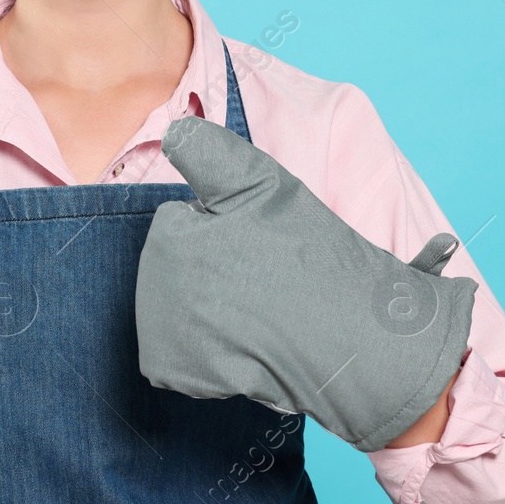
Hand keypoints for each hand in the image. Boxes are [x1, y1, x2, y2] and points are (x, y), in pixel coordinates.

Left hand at [135, 116, 477, 451]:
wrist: (351, 342)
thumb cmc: (313, 260)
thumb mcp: (263, 182)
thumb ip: (207, 150)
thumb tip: (172, 132)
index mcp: (169, 236)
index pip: (181, 217)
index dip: (223, 224)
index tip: (258, 242)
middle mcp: (152, 287)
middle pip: (174, 260)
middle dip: (210, 263)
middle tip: (262, 276)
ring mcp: (162, 334)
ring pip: (176, 302)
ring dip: (207, 305)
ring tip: (257, 311)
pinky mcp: (177, 372)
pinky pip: (178, 350)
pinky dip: (204, 350)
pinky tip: (243, 344)